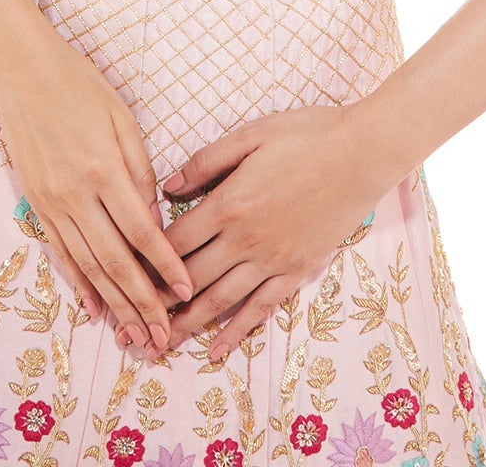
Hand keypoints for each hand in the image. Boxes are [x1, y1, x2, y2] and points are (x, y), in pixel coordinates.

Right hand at [0, 38, 193, 349]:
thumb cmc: (79, 86)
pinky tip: (95, 308)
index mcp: (103, 170)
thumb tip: (155, 222)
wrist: (21, 71)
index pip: (140, 232)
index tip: (187, 291)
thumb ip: (140, 171)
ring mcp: (51, 204)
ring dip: (114, 305)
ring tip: (135, 336)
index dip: (165, 266)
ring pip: (87, 267)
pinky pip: (61, 254)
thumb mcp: (122, 118)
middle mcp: (75, 195)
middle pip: (114, 262)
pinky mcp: (35, 205)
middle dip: (142, 303)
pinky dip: (79, 285)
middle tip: (163, 337)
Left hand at [120, 103, 391, 364]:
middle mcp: (245, 240)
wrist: (363, 153)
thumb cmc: (308, 135)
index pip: (174, 242)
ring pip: (219, 301)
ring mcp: (272, 260)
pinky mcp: (296, 270)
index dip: (145, 262)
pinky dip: (237, 331)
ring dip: (187, 326)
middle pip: (189, 279)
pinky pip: (260, 308)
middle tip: (126, 327)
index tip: (122, 278)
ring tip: (159, 345)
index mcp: (229, 203)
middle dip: (155, 304)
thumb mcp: (251, 135)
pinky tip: (217, 349)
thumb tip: (166, 185)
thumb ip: (206, 161)